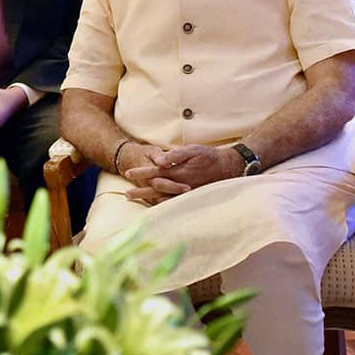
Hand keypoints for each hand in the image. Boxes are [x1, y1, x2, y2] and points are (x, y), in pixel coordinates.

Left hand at [124, 144, 241, 202]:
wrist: (229, 168)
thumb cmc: (209, 156)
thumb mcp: (193, 150)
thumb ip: (174, 155)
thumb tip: (158, 160)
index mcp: (178, 172)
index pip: (155, 173)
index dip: (141, 173)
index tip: (128, 173)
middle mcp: (180, 185)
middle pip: (155, 189)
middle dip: (140, 191)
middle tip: (126, 194)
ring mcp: (186, 193)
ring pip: (163, 198)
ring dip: (148, 199)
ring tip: (134, 199)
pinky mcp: (191, 197)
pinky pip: (174, 203)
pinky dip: (162, 205)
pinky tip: (153, 205)